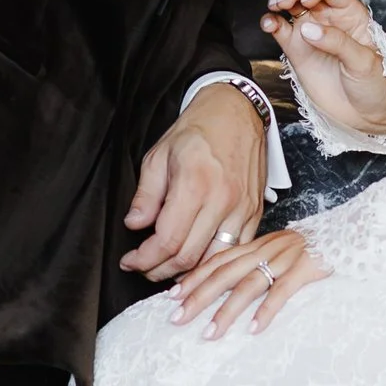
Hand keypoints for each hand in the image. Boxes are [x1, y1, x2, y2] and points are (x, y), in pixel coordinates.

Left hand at [123, 84, 265, 281]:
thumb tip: (135, 225)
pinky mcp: (255, 213)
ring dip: (188, 273)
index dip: (145, 259)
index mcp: (195, 185)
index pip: (167, 240)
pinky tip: (196, 261)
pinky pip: (236, 250)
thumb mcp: (159, 155)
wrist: (237, 112)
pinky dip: (213, 262)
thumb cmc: (197, 130)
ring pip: (214, 260)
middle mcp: (222, 201)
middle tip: (144, 268)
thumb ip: (146, 195)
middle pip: (189, 257)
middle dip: (160, 271)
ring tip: (167, 269)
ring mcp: (243, 209)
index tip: (130, 261)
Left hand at [173, 221, 329, 336]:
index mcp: (257, 245)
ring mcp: (285, 259)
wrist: (350, 232)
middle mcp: (266, 250)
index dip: (193, 278)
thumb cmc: (313, 247)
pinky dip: (266, 310)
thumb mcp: (278, 249)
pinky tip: (253, 329)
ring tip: (210, 333)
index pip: (217, 260)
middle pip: (224, 274)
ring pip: (249, 286)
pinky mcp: (306, 268)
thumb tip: (228, 285)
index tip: (171, 296)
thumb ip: (255, 262)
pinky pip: (283, 291)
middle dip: (198, 297)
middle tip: (178, 318)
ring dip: (226, 311)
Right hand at [262, 0, 385, 143]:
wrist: (365, 115)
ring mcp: (310, 33)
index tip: (307, 0)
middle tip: (282, 1)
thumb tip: (308, 29)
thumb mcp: (364, 62)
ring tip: (273, 6)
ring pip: (289, 5)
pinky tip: (268, 23)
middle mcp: (328, 19)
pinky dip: (271, 23)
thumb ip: (337, 43)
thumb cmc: (375, 85)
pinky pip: (280, 29)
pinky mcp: (296, 50)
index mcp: (350, 14)